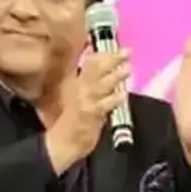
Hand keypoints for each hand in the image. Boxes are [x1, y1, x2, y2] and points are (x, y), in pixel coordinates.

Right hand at [44, 48, 130, 172]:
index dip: (104, 53)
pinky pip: (103, 105)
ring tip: (128, 68)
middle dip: (112, 58)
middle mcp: (79, 89)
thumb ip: (93, 86)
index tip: (118, 47)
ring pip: (100, 84)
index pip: (90, 63)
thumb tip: (109, 74)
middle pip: (95, 68)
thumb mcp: (80, 99)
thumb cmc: (74, 122)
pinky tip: (123, 95)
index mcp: (77, 84)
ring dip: (114, 76)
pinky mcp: (89, 115)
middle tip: (127, 51)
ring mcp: (84, 101)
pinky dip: (113, 99)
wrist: (62, 144)